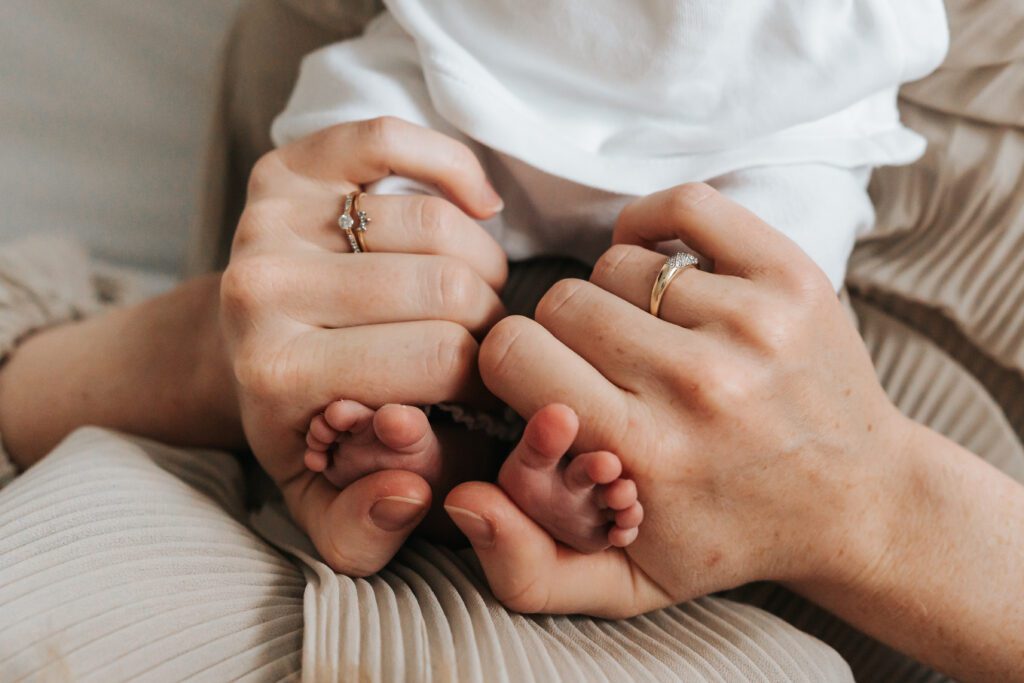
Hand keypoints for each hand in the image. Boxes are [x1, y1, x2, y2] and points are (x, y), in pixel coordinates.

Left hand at [221, 117, 507, 574]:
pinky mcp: (283, 169)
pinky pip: (390, 141)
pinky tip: (477, 207)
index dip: (486, 377)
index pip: (442, 362)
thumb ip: (366, 527)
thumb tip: (414, 494)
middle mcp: (262, 290)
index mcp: (278, 376)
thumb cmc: (298, 422)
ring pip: (438, 224)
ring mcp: (270, 221)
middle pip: (450, 289)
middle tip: (483, 342)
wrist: (231, 352)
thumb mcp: (324, 500)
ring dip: (480, 261)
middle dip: (490, 321)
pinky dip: (452, 168)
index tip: (484, 391)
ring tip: (471, 296)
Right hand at [446, 183, 912, 617]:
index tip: (548, 387)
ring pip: (615, 262)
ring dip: (617, 297)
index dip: (516, 367)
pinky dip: (655, 227)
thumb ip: (525, 567)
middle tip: (605, 371)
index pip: (512, 352)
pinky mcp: (791, 277)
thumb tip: (458, 496)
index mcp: (642, 452)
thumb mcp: (626, 584)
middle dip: (565, 336)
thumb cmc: (729, 537)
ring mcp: (750, 322)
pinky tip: (662, 268)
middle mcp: (695, 384)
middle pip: (560, 302)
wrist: (859, 504)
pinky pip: (684, 206)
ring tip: (649, 339)